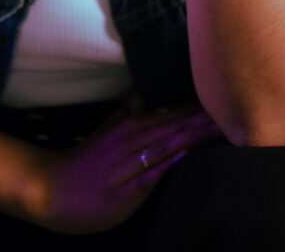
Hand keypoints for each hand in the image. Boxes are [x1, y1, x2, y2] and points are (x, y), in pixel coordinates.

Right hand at [29, 102, 221, 233]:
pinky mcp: (125, 192)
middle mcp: (131, 141)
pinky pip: (151, 174)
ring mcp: (128, 165)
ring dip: (193, 135)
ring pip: (166, 145)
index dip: (196, 107)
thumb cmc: (85, 162)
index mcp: (129, 126)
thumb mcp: (107, 130)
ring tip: (218, 127)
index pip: (170, 113)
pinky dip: (169, 162)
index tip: (221, 96)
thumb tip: (146, 93)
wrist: (52, 189)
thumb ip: (129, 112)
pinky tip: (185, 154)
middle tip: (231, 107)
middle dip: (203, 118)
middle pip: (174, 126)